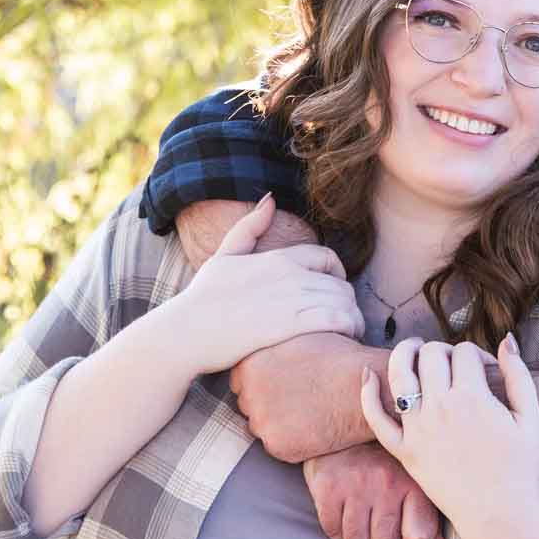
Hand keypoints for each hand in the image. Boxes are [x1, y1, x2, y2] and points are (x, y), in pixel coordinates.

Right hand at [175, 196, 363, 374]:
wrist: (185, 332)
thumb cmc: (202, 298)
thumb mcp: (224, 255)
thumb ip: (249, 227)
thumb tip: (270, 199)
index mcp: (277, 257)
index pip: (327, 257)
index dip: (338, 274)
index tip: (334, 293)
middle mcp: (289, 273)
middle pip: (340, 283)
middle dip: (347, 301)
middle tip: (344, 319)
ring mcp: (291, 297)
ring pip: (344, 301)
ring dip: (353, 318)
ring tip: (349, 333)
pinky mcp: (291, 324)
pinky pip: (337, 319)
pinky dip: (348, 328)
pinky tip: (344, 339)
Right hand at [302, 443, 444, 538]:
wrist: (348, 421)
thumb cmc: (386, 458)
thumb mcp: (412, 478)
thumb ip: (427, 513)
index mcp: (413, 484)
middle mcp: (387, 485)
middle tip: (379, 538)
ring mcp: (356, 486)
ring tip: (361, 527)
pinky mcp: (328, 486)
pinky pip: (332, 530)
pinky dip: (336, 529)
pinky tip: (342, 515)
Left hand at [360, 335, 538, 531]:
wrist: (500, 516)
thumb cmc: (521, 470)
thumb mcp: (530, 419)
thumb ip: (519, 375)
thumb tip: (507, 340)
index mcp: (473, 397)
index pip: (464, 352)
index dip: (477, 354)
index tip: (485, 370)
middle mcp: (440, 408)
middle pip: (431, 355)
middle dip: (442, 350)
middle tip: (451, 363)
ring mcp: (418, 429)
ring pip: (398, 374)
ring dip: (403, 353)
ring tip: (412, 350)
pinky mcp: (404, 451)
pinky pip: (376, 418)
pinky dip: (367, 394)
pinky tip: (367, 376)